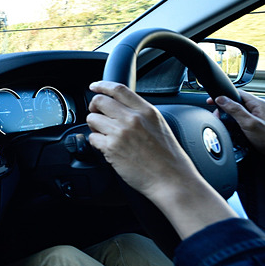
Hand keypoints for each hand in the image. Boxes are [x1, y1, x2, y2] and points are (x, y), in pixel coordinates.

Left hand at [88, 81, 236, 238]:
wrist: (172, 180)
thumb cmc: (168, 158)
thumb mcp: (159, 125)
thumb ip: (140, 113)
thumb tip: (120, 108)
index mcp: (146, 110)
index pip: (118, 89)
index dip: (102, 85)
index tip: (94, 87)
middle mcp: (133, 118)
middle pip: (100, 101)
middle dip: (94, 107)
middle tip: (97, 115)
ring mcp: (120, 132)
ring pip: (92, 119)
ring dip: (95, 126)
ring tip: (105, 135)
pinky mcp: (111, 147)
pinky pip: (92, 138)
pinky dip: (96, 142)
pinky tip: (107, 148)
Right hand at [209, 90, 264, 172]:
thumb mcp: (250, 124)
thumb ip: (235, 110)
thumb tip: (221, 99)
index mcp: (260, 104)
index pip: (237, 93)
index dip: (223, 97)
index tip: (211, 101)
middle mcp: (262, 109)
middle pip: (238, 104)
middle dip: (226, 111)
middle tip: (219, 119)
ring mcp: (263, 118)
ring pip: (242, 114)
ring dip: (233, 120)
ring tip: (229, 128)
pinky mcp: (262, 127)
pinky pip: (246, 122)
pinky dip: (239, 127)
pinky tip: (237, 134)